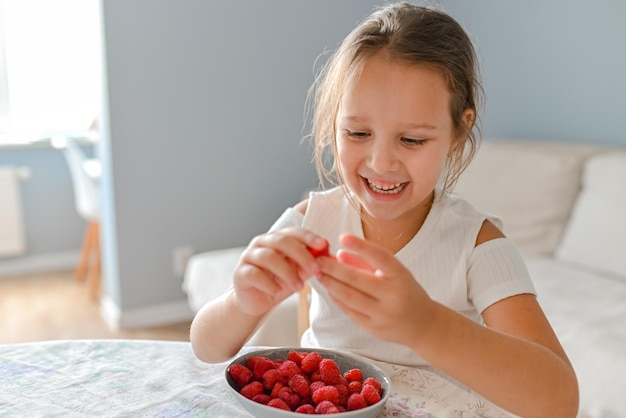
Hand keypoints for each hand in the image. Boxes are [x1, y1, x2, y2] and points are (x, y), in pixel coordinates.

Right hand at [233, 227, 326, 316]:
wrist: (256, 301)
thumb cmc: (278, 282)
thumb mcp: (298, 273)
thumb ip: (310, 263)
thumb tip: (328, 255)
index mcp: (276, 239)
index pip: (293, 232)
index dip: (308, 237)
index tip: (323, 245)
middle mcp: (261, 243)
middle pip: (281, 241)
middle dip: (301, 254)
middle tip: (314, 268)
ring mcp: (248, 257)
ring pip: (268, 257)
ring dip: (287, 272)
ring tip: (299, 287)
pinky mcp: (240, 273)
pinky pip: (254, 274)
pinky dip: (268, 283)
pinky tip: (276, 291)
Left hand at [317, 233, 435, 346]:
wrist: (423, 326)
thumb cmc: (405, 292)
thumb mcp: (394, 273)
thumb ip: (368, 262)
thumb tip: (340, 253)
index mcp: (401, 277)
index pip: (379, 257)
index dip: (360, 246)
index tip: (342, 237)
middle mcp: (393, 296)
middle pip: (357, 279)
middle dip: (333, 268)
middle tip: (317, 259)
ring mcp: (382, 314)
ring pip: (349, 297)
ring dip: (330, 284)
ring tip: (318, 273)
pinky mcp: (373, 328)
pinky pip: (349, 311)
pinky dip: (337, 298)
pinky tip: (329, 289)